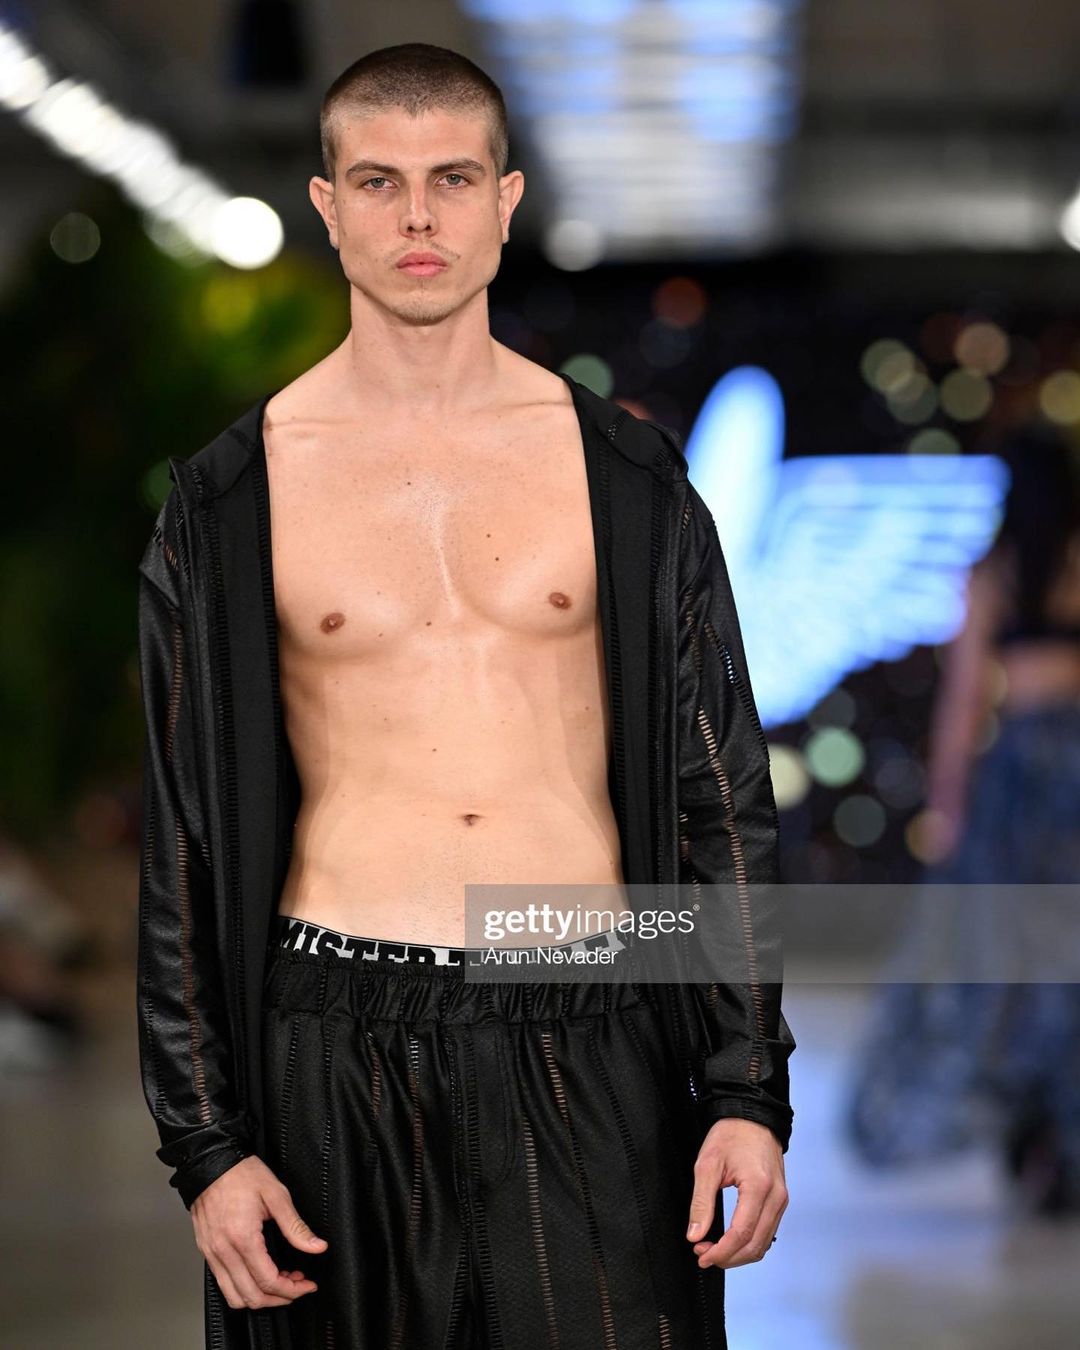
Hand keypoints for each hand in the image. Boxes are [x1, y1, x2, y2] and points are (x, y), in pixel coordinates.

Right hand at [191, 1155, 328, 1309]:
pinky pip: (223, 1283)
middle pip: (252, 1297)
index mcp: (242, 1238)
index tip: (307, 1285)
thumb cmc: (241, 1174)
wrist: (210, 1162)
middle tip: (297, 1285)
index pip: (269, 1281)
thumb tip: (317, 1246)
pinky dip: (243, 1288)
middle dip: (279, 1298)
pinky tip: (259, 1273)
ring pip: (234, 1297)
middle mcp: (223, 1251)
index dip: (292, 1290)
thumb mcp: (276, 1195)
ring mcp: (212, 1254)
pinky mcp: (206, 1252)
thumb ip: (296, 1227)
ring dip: (260, 1297)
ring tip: (280, 1282)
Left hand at [685, 1118, 787, 1268]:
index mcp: (758, 1187)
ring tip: (714, 1249)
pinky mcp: (780, 1201)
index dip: (721, 1252)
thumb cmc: (731, 1135)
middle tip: (704, 1255)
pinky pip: (767, 1232)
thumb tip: (695, 1234)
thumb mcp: (707, 1164)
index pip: (741, 1234)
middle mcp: (776, 1197)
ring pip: (763, 1244)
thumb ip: (701, 1202)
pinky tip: (731, 1241)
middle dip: (728, 1257)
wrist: (752, 1118)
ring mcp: (781, 1200)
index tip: (702, 1256)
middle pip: (755, 1245)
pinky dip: (749, 1243)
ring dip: (739, 1254)